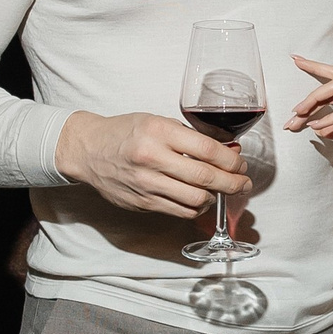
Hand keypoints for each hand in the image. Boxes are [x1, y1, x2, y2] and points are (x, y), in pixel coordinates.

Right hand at [54, 110, 248, 218]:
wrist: (88, 150)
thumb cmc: (125, 133)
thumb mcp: (158, 122)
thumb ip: (191, 136)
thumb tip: (228, 150)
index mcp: (159, 132)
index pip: (207, 150)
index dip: (230, 161)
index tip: (240, 164)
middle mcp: (152, 159)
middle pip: (205, 178)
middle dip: (232, 183)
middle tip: (244, 183)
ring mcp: (147, 184)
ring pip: (196, 199)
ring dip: (216, 197)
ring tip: (222, 190)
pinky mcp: (143, 203)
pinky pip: (180, 211)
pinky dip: (197, 207)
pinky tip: (201, 199)